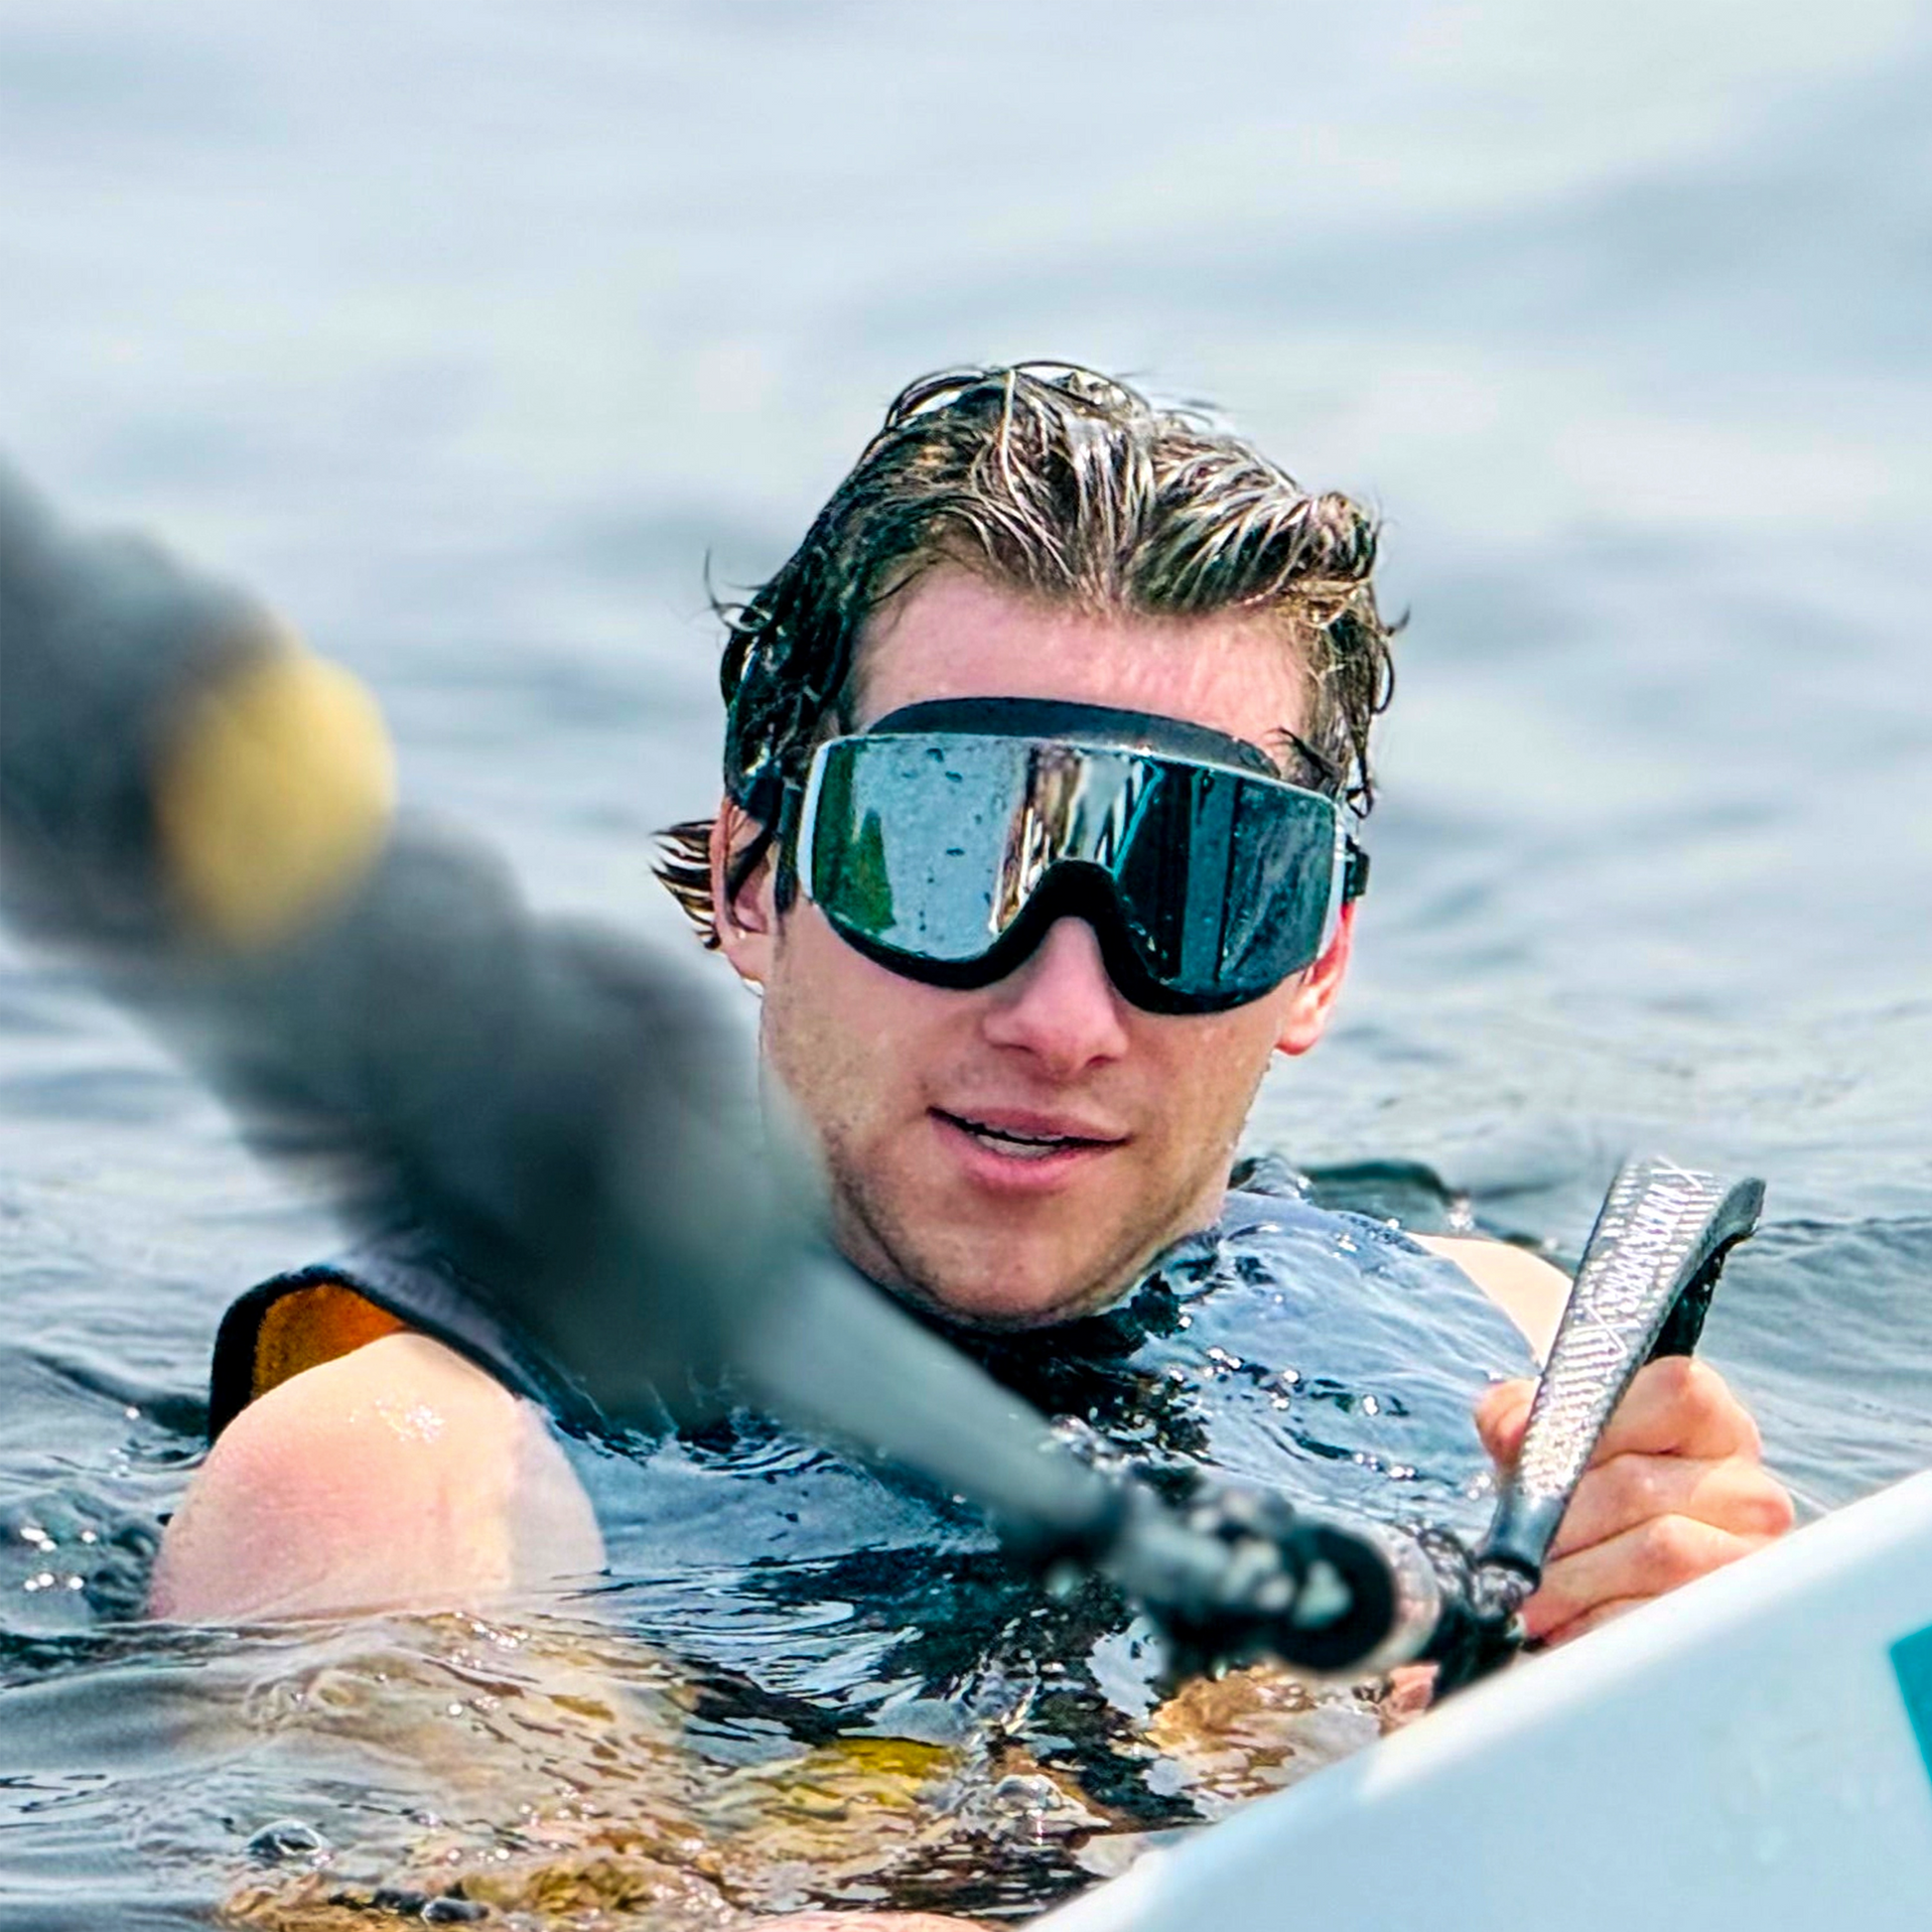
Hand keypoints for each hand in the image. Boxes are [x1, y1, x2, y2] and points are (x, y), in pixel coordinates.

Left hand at [1475, 1357, 1793, 1646]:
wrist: (1605, 1588)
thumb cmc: (1580, 1502)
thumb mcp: (1550, 1446)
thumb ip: (1520, 1416)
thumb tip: (1513, 1433)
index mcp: (1709, 1421)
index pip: (1672, 1393)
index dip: (1596, 1427)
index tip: (1540, 1462)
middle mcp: (1746, 1485)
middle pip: (1640, 1484)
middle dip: (1561, 1523)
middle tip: (1513, 1552)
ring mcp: (1755, 1555)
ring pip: (1658, 1552)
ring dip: (1576, 1579)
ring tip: (1532, 1599)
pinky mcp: (1740, 1618)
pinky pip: (1667, 1617)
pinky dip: (1602, 1624)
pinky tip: (1569, 1629)